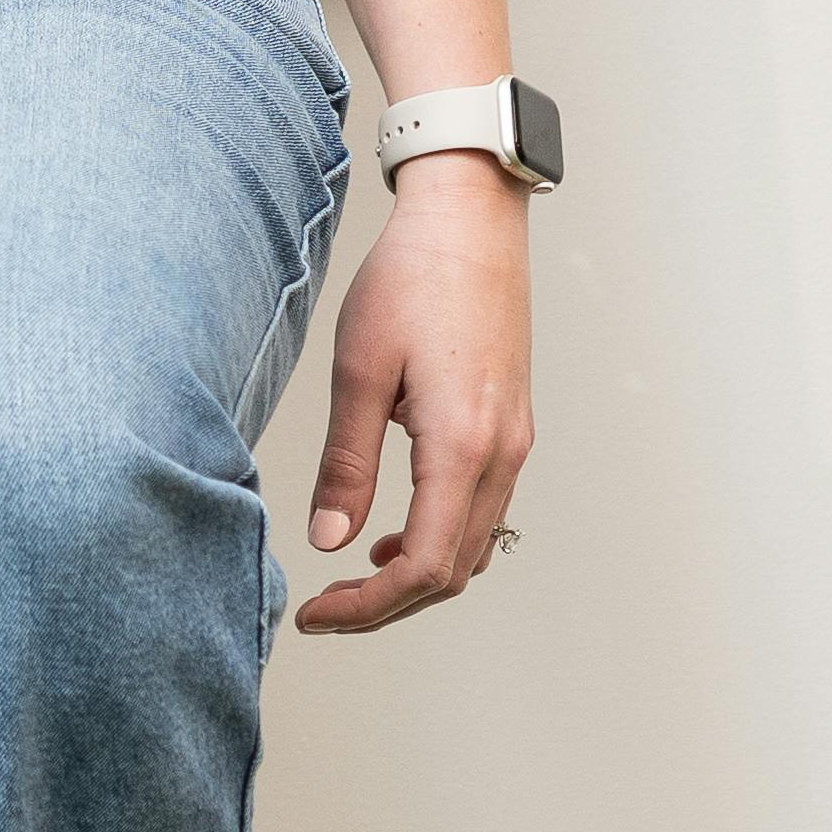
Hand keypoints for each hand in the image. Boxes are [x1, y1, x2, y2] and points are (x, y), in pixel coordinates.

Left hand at [293, 173, 535, 633]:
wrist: (469, 220)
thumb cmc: (412, 278)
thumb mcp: (358, 370)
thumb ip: (346, 465)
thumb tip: (328, 541)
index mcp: (462, 444)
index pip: (425, 566)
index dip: (369, 605)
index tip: (318, 612)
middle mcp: (501, 453)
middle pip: (453, 571)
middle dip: (388, 604)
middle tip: (326, 606)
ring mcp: (514, 441)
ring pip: (472, 547)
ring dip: (415, 576)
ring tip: (352, 576)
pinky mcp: (511, 427)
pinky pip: (482, 511)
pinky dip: (439, 540)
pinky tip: (393, 531)